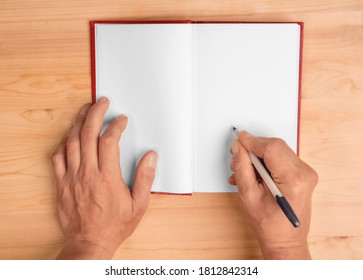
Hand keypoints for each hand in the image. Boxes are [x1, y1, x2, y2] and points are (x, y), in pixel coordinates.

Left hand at [51, 97, 157, 258]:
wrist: (89, 243)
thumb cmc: (115, 225)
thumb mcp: (139, 205)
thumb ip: (145, 178)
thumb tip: (151, 156)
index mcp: (107, 177)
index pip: (109, 141)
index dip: (116, 125)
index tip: (122, 119)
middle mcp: (87, 173)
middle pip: (87, 134)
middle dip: (95, 113)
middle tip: (101, 102)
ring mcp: (71, 177)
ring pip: (71, 142)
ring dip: (78, 122)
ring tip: (86, 110)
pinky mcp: (61, 183)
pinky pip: (58, 157)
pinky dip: (63, 142)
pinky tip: (70, 135)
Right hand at [229, 130, 317, 258]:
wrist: (285, 241)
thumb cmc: (269, 225)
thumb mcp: (248, 196)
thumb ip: (242, 168)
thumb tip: (238, 148)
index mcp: (293, 180)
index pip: (271, 147)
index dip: (252, 141)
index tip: (238, 139)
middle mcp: (304, 173)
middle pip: (275, 146)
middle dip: (254, 148)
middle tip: (238, 157)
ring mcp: (306, 173)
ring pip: (278, 150)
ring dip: (258, 156)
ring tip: (244, 171)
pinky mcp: (303, 174)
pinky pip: (282, 158)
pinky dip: (266, 162)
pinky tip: (254, 173)